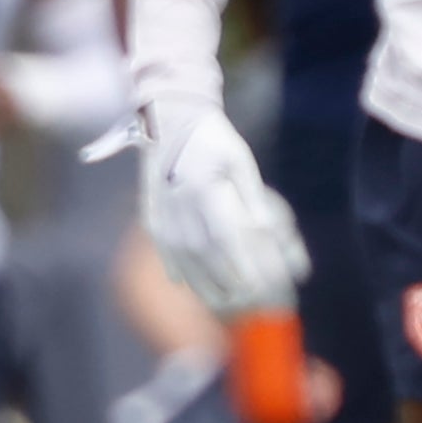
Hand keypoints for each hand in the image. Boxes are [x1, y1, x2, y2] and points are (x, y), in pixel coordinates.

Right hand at [138, 100, 307, 315]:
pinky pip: (166, 255)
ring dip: (204, 286)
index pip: (225, 241)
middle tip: (248, 301)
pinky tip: (196, 286)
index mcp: (203, 190)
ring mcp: (161, 216)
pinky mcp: (151, 219)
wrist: (169, 121)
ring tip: (225, 301)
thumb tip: (270, 234)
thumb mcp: (241, 162)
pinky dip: (182, 274)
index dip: (242, 268)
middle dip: (227, 284)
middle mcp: (178, 208)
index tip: (260, 288)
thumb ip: (254, 199)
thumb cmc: (213, 140)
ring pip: (183, 263)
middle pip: (204, 258)